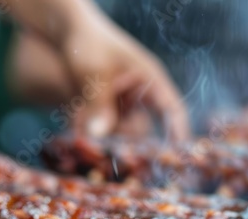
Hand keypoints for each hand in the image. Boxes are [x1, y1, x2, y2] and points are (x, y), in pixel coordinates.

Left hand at [57, 14, 188, 139]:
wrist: (68, 34)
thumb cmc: (89, 45)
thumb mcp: (94, 73)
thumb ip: (98, 104)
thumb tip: (97, 135)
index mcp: (150, 79)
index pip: (171, 108)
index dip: (177, 132)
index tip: (179, 154)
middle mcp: (141, 93)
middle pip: (141, 128)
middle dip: (121, 136)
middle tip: (101, 140)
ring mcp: (124, 102)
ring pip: (120, 130)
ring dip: (101, 132)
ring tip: (78, 120)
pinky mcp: (108, 108)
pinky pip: (104, 126)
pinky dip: (91, 126)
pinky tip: (74, 118)